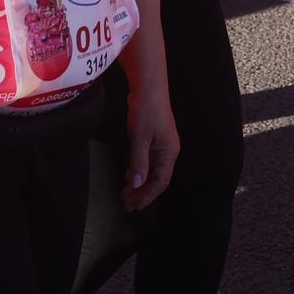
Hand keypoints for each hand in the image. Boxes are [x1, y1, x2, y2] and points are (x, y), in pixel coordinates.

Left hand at [121, 85, 179, 211]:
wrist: (149, 88)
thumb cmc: (146, 111)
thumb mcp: (140, 138)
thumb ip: (138, 162)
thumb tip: (137, 184)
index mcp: (168, 154)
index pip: (160, 183)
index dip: (147, 196)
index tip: (133, 206)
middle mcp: (168, 152)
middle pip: (157, 180)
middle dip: (142, 194)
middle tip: (126, 204)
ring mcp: (161, 146)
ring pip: (152, 172)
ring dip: (139, 184)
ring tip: (125, 194)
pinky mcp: (154, 140)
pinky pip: (148, 163)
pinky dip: (138, 172)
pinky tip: (128, 177)